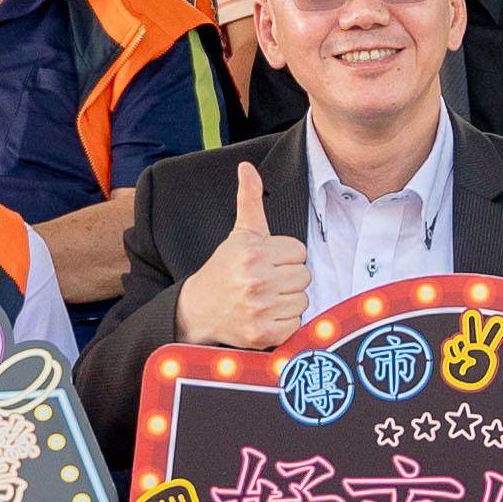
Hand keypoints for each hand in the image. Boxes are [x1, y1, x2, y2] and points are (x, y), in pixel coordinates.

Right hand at [178, 163, 311, 350]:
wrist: (198, 310)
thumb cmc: (224, 269)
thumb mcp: (239, 233)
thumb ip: (248, 199)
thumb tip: (246, 167)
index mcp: (254, 252)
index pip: (299, 251)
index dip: (285, 256)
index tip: (266, 262)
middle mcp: (256, 280)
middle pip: (304, 275)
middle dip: (288, 277)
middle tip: (266, 280)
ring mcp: (259, 309)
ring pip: (303, 299)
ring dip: (288, 300)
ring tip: (265, 297)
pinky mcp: (263, 334)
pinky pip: (296, 322)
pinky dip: (285, 321)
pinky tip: (266, 314)